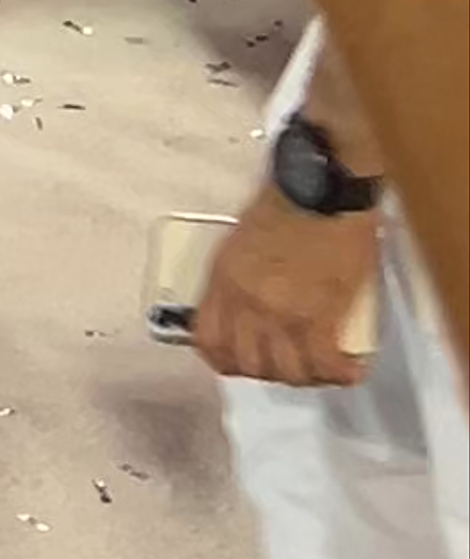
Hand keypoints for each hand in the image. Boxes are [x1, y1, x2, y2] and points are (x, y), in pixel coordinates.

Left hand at [188, 179, 382, 386]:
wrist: (324, 182)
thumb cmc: (290, 197)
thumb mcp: (245, 237)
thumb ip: (242, 275)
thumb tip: (252, 305)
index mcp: (224, 277)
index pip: (208, 339)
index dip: (226, 359)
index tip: (243, 360)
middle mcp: (246, 301)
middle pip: (247, 364)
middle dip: (268, 372)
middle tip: (288, 365)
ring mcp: (282, 313)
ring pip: (286, 373)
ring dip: (305, 376)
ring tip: (321, 367)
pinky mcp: (321, 316)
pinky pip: (326, 365)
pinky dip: (340, 373)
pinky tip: (350, 367)